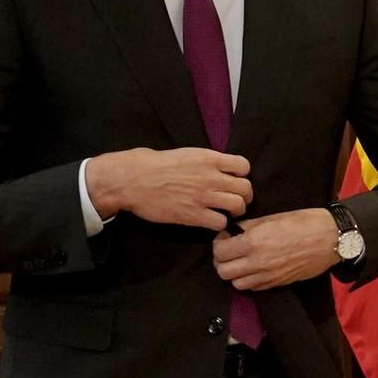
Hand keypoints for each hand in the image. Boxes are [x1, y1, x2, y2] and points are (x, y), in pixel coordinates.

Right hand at [86, 148, 250, 231]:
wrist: (132, 179)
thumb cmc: (153, 163)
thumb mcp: (185, 153)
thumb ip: (206, 162)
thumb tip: (218, 168)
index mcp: (209, 158)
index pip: (244, 166)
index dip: (242, 175)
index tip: (234, 180)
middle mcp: (211, 177)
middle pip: (246, 188)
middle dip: (244, 196)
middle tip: (236, 200)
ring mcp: (204, 197)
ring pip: (238, 206)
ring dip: (236, 211)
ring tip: (227, 212)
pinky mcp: (194, 215)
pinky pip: (220, 223)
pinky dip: (220, 224)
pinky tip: (212, 221)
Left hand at [213, 208, 339, 290]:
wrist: (332, 238)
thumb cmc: (305, 222)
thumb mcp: (273, 217)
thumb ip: (250, 226)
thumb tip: (234, 231)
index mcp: (254, 242)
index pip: (220, 251)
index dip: (219, 243)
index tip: (226, 237)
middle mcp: (257, 262)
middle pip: (223, 271)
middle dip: (222, 260)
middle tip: (230, 250)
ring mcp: (268, 276)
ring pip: (236, 283)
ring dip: (235, 273)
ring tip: (242, 261)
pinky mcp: (278, 283)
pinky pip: (253, 288)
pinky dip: (249, 280)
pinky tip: (255, 268)